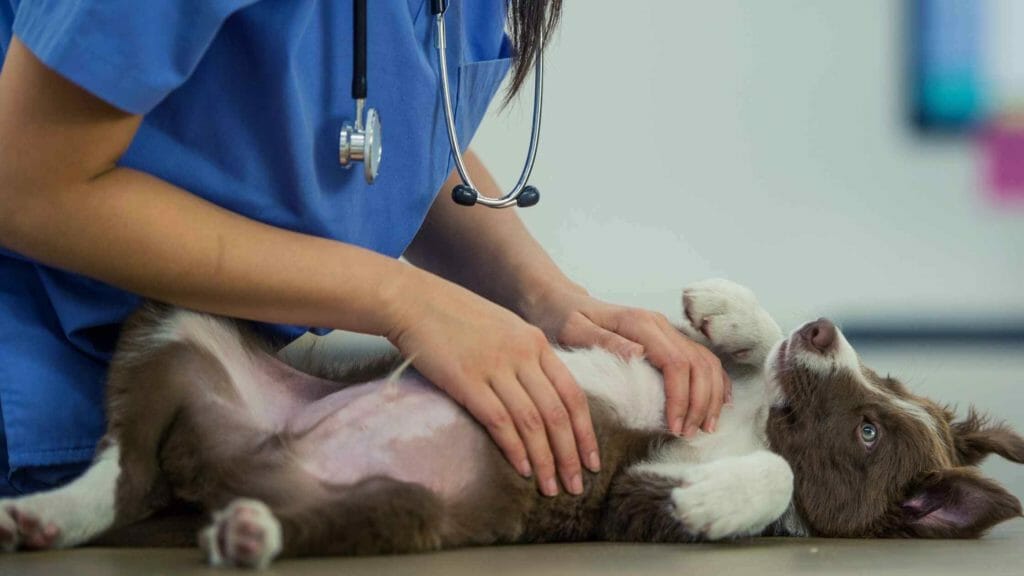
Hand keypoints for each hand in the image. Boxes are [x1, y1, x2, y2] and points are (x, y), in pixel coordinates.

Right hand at [385, 268, 599, 496]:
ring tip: (550, 487)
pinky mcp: (466, 379)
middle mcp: (522, 354)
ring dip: (545, 460)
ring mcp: (495, 366)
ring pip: (532, 421)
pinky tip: (522, 469)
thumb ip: (526, 357)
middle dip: (570, 455)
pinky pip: (499, 421)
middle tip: (575, 486)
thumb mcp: (504, 328)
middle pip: (557, 413)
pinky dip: (514, 449)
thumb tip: (543, 397)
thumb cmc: (456, 317)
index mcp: (535, 342)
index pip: (573, 394)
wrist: (414, 300)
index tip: (591, 460)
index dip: (585, 432)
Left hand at [523, 286, 729, 436]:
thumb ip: (604, 341)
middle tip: (690, 434)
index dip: (680, 398)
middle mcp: (659, 324)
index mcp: (639, 324)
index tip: (674, 427)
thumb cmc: (563, 319)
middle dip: (699, 403)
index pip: (676, 363)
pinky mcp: (668, 338)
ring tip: (705, 426)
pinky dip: (715, 381)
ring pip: (706, 361)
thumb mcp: (573, 330)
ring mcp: (667, 330)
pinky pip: (702, 358)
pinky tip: (719, 403)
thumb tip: (639, 354)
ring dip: (711, 395)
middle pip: (697, 364)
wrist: (563, 302)